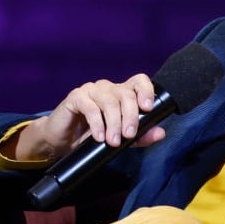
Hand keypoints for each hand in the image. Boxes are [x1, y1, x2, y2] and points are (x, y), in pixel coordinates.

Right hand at [10, 73, 166, 160]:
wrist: (63, 142)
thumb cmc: (93, 136)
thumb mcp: (121, 139)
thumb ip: (141, 136)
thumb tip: (161, 133)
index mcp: (121, 93)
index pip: (139, 81)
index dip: (146, 90)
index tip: (148, 108)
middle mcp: (108, 88)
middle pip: (126, 94)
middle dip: (130, 116)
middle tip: (129, 135)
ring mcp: (92, 90)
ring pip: (109, 101)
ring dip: (114, 123)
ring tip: (113, 141)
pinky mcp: (76, 96)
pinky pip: (90, 107)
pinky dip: (97, 123)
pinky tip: (98, 137)